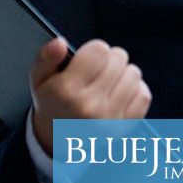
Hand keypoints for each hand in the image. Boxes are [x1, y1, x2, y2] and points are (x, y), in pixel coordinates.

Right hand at [29, 37, 152, 157]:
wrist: (58, 140)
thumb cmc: (52, 102)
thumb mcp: (39, 78)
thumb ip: (46, 56)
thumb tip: (60, 42)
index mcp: (67, 90)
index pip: (99, 50)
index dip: (95, 48)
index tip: (89, 56)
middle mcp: (89, 106)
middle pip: (118, 59)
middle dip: (110, 58)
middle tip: (100, 68)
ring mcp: (109, 119)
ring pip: (133, 74)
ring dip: (123, 72)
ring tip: (110, 78)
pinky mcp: (123, 128)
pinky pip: (143, 96)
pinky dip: (136, 88)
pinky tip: (122, 91)